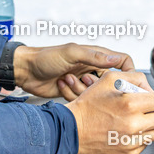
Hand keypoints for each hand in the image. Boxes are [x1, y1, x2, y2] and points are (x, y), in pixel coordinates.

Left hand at [14, 43, 134, 98]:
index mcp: (95, 55)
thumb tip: (116, 60)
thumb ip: (94, 56)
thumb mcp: (71, 53)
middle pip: (110, 82)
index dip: (128, 72)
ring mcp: (83, 81)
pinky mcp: (74, 92)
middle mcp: (92, 68)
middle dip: (100, 86)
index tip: (125, 84)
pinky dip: (71, 94)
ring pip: (95, 93)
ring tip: (67, 79)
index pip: (122, 62)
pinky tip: (60, 85)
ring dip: (81, 90)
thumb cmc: (46, 57)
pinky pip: (81, 100)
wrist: (26, 71)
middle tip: (84, 81)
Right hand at [64, 71, 153, 153]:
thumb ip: (135, 77)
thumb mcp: (108, 78)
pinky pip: (146, 143)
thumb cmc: (89, 103)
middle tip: (150, 108)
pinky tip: (128, 130)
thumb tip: (149, 87)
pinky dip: (141, 136)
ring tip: (138, 119)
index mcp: (131, 103)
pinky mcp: (129, 153)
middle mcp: (134, 124)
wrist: (72, 129)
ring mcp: (132, 141)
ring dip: (152, 124)